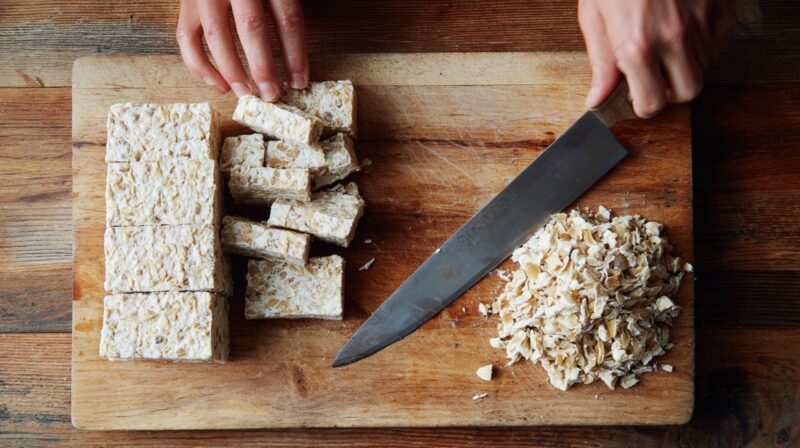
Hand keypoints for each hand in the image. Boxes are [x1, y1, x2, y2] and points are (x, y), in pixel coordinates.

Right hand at [176, 0, 308, 100]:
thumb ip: (287, 5)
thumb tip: (298, 57)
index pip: (287, 18)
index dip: (296, 54)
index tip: (299, 81)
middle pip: (252, 27)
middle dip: (263, 67)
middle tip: (272, 95)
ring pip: (217, 35)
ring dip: (232, 70)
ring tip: (246, 93)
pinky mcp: (186, 2)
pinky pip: (187, 37)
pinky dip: (200, 65)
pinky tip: (219, 84)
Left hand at [578, 0, 732, 117]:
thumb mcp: (594, 15)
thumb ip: (600, 62)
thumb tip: (597, 98)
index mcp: (637, 45)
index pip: (651, 104)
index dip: (642, 103)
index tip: (635, 94)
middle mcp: (673, 38)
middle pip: (686, 93)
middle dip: (669, 90)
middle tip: (652, 75)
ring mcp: (701, 22)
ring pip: (704, 68)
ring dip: (684, 66)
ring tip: (663, 45)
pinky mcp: (719, 8)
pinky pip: (718, 43)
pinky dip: (703, 44)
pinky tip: (682, 30)